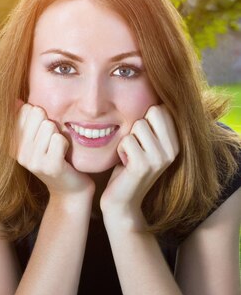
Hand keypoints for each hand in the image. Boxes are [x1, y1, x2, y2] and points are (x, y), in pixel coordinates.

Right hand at [11, 103, 93, 197]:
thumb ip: (26, 119)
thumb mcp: (37, 138)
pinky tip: (63, 155)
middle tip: (51, 142)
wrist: (69, 188)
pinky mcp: (50, 167)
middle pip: (37, 114)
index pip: (24, 110)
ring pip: (49, 125)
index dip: (39, 115)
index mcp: (12, 144)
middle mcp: (18, 153)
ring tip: (57, 149)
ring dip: (58, 134)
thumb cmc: (55, 156)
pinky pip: (59, 139)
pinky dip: (65, 143)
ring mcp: (33, 161)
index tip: (41, 133)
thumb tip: (15, 100)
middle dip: (49, 123)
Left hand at [100, 105, 178, 225]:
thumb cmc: (127, 167)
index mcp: (175, 141)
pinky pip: (126, 141)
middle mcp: (173, 149)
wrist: (122, 201)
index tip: (140, 138)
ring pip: (137, 125)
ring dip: (126, 140)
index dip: (143, 118)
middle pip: (151, 113)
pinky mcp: (144, 165)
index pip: (161, 108)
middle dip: (135, 127)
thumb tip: (151, 93)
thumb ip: (150, 124)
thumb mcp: (143, 143)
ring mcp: (160, 158)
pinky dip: (119, 150)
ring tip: (128, 156)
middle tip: (133, 147)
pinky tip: (123, 164)